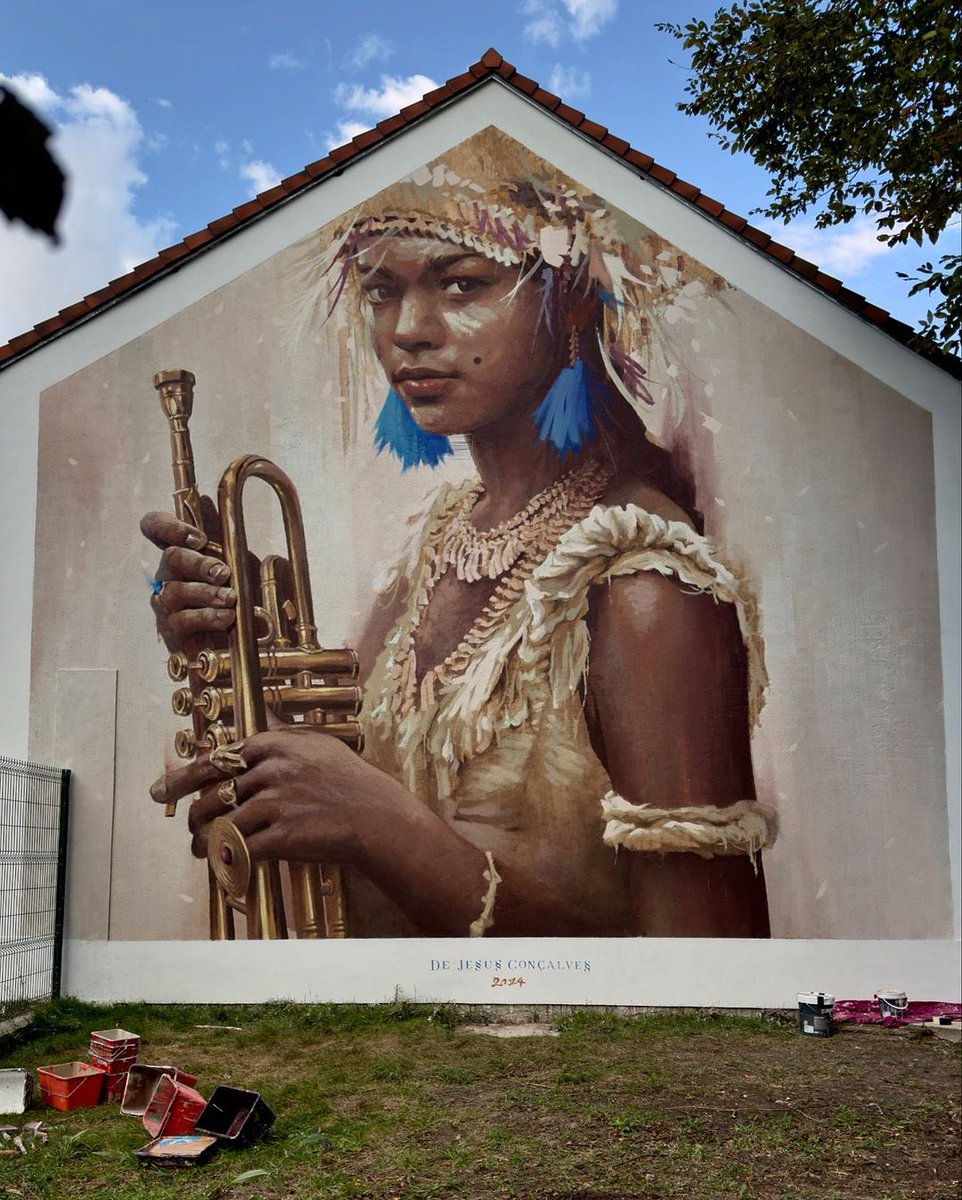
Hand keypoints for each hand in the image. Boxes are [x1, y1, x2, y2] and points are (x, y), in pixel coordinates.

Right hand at [141, 507, 235, 650]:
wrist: (234, 640)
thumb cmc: (233, 595)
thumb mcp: (237, 561)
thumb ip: (222, 534)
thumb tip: (206, 500)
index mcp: (181, 552)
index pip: (155, 527)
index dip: (168, 526)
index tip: (198, 538)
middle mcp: (168, 574)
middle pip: (171, 558)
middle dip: (199, 563)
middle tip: (223, 572)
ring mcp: (166, 602)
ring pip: (176, 590)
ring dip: (206, 593)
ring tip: (230, 598)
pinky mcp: (170, 630)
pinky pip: (181, 620)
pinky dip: (206, 617)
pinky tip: (226, 616)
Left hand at [150, 727, 376, 865]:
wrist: (378, 816)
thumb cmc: (351, 781)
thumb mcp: (319, 745)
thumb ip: (286, 737)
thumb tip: (264, 724)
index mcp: (277, 745)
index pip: (218, 760)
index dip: (185, 777)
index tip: (164, 791)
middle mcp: (272, 771)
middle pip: (213, 794)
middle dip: (193, 814)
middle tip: (187, 826)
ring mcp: (276, 803)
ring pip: (221, 823)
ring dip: (204, 841)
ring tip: (200, 849)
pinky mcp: (282, 836)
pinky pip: (240, 849)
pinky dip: (226, 860)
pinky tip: (221, 864)